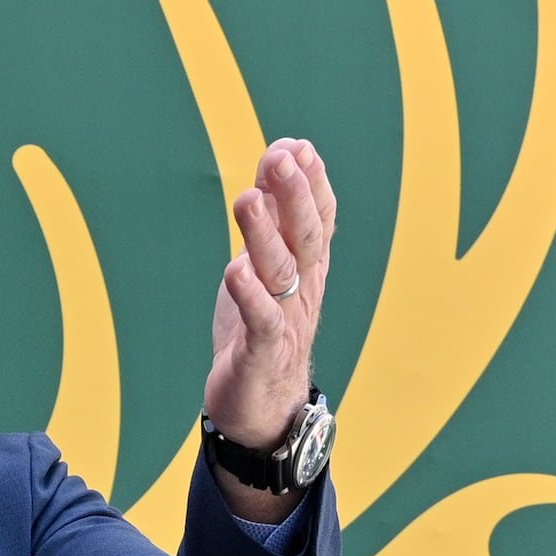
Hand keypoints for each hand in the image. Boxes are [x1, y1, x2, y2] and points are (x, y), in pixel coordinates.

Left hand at [203, 138, 336, 513]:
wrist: (262, 409)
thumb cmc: (260, 330)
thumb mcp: (266, 268)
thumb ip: (272, 218)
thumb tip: (278, 157)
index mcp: (307, 270)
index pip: (319, 219)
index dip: (312, 183)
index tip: (298, 146)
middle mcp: (303, 292)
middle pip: (306, 238)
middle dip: (295, 196)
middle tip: (281, 157)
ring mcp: (286, 323)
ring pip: (281, 274)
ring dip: (266, 235)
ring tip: (249, 200)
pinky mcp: (263, 355)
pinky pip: (261, 322)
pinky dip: (250, 296)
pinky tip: (236, 270)